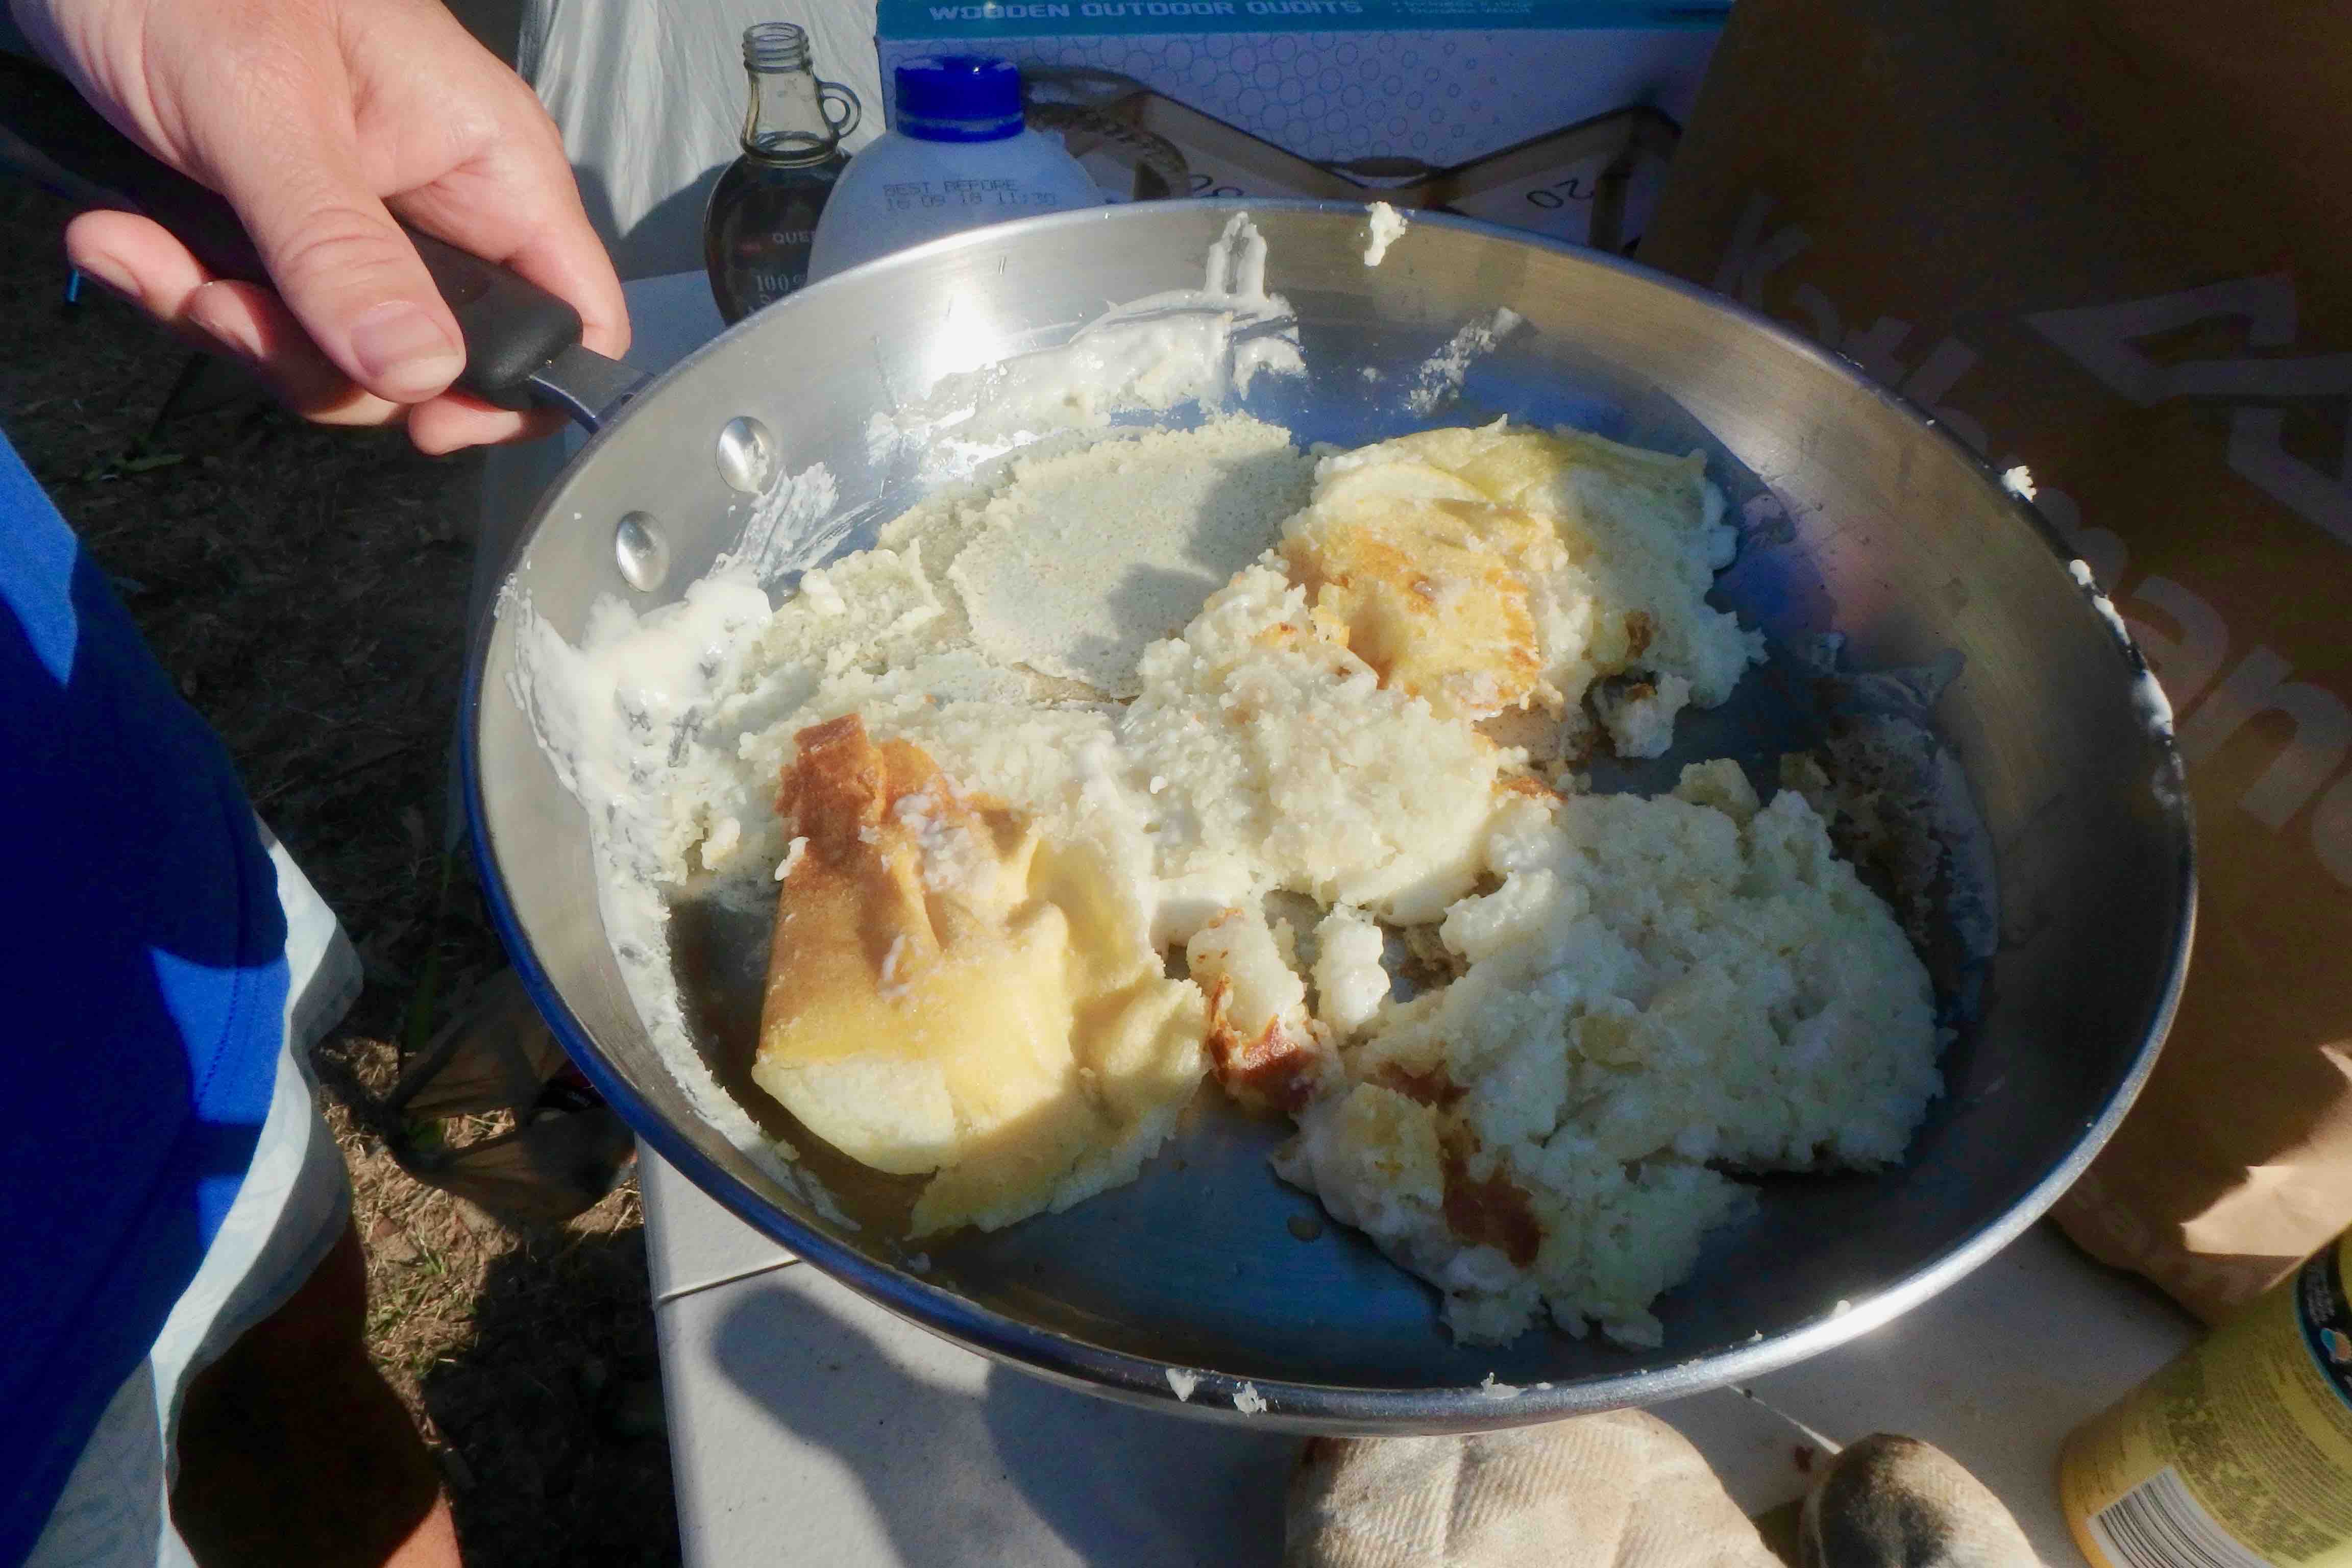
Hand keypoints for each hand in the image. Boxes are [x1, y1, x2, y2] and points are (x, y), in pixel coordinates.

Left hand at [12, 0, 627, 451]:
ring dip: (227, 326)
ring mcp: (358, 225)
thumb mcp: (262, 110)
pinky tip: (119, 236)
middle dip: (319, 361)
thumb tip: (423, 373)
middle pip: (433, 364)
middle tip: (226, 303)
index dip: (516, 390)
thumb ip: (343, 250)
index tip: (420, 414)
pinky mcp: (281, 236)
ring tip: (141, 247)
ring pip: (335, 356)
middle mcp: (437, 204)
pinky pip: (257, 319)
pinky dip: (177, 293)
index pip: (572, 316)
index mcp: (486, 159)